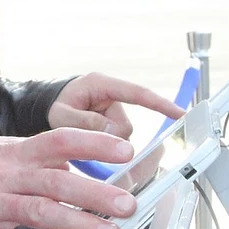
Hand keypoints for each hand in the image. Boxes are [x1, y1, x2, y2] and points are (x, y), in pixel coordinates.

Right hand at [0, 128, 147, 228]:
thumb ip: (23, 154)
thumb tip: (64, 159)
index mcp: (7, 153)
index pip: (57, 141)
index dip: (93, 145)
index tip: (125, 151)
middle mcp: (0, 175)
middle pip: (56, 180)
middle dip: (96, 193)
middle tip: (129, 204)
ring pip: (39, 212)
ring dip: (77, 225)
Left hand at [47, 73, 185, 137]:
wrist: (47, 106)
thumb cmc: (54, 105)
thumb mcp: (61, 114)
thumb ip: (84, 122)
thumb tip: (113, 131)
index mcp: (102, 85)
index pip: (137, 93)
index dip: (160, 104)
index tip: (181, 114)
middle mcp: (112, 97)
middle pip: (125, 126)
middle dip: (107, 136)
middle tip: (82, 133)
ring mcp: (114, 111)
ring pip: (121, 137)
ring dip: (103, 141)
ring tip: (81, 133)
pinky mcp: (112, 123)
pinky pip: (115, 140)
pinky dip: (103, 144)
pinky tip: (89, 139)